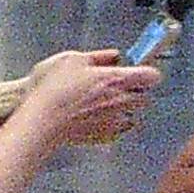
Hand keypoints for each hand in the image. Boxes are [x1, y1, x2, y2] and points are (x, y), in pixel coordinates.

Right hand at [18, 48, 159, 147]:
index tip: (139, 69)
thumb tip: (114, 56)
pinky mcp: (105, 137)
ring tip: (105, 102)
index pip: (150, 76)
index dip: (146, 72)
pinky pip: (120, 130)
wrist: (43, 119)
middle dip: (136, 91)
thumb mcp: (73, 59)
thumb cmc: (55, 88)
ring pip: (133, 115)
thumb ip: (99, 56)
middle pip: (144, 97)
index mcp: (116, 79)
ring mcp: (114, 122)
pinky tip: (98, 116)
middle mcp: (120, 102)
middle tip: (118, 85)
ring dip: (126, 108)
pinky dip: (115, 123)